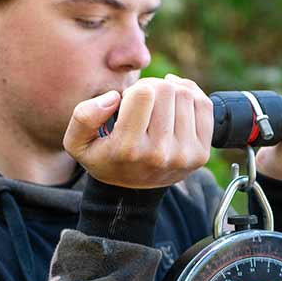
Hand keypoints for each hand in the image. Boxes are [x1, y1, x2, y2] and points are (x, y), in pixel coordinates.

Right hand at [63, 73, 213, 188]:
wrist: (132, 192)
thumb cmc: (106, 158)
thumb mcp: (78, 143)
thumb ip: (83, 116)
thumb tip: (113, 98)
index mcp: (128, 149)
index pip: (144, 93)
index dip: (135, 91)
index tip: (129, 104)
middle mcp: (158, 154)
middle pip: (167, 90)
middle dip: (153, 89)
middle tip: (145, 104)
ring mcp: (183, 156)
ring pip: (185, 94)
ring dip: (171, 93)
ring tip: (158, 107)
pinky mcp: (201, 155)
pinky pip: (204, 106)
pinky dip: (191, 97)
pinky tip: (176, 105)